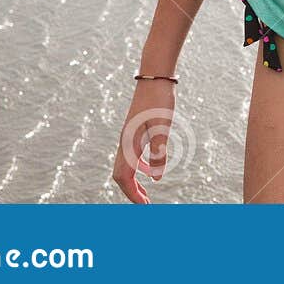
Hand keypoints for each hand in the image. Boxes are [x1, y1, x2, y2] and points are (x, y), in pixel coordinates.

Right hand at [111, 79, 177, 203]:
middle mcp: (125, 142)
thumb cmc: (159, 100)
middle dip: (131, 192)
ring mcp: (129, 137)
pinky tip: (152, 172)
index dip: (132, 193)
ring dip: (134, 182)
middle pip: (121, 175)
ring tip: (146, 195)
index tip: (143, 206)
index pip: (124, 177)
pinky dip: (139, 169)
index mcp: (128, 143)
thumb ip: (158, 151)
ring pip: (126, 166)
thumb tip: (157, 178)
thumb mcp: (162, 126)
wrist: (155, 77)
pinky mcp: (136, 131)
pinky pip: (133, 157)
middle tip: (145, 205)